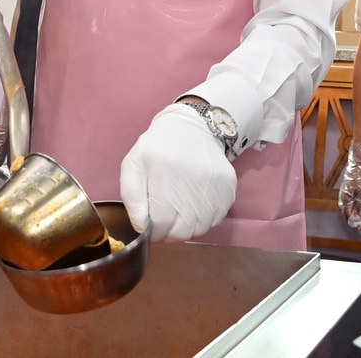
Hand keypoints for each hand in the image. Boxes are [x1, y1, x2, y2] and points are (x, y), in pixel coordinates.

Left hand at [120, 103, 235, 241]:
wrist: (192, 127)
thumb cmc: (158, 148)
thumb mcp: (133, 165)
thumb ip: (132, 199)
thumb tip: (142, 227)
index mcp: (166, 177)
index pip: (160, 227)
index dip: (152, 230)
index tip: (150, 222)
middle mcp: (194, 185)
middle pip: (181, 233)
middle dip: (169, 232)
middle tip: (164, 218)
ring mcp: (215, 189)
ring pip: (200, 230)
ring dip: (187, 226)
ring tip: (179, 208)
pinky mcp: (229, 190)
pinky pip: (215, 220)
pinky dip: (203, 218)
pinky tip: (195, 201)